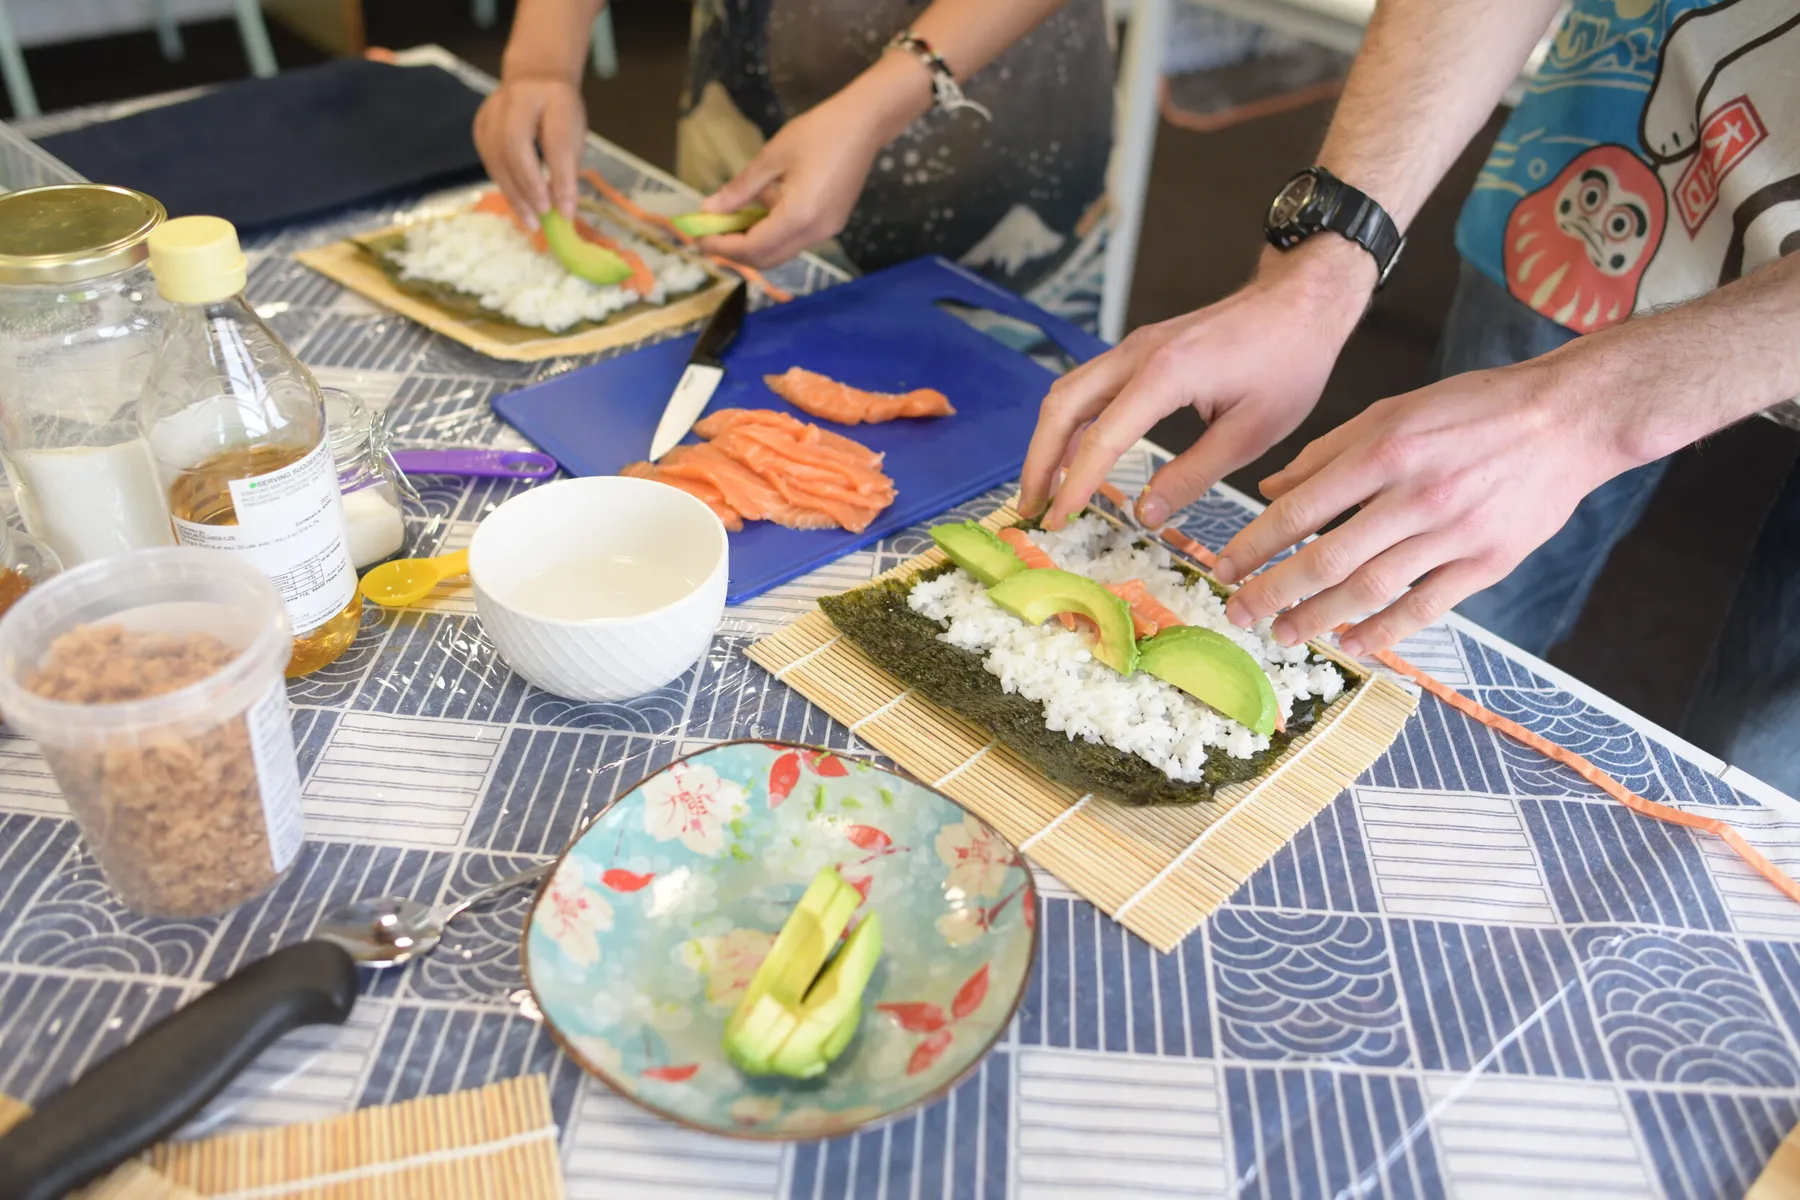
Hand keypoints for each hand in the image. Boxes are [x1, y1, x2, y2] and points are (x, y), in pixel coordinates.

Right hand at [473, 76, 586, 228]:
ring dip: (514, 193)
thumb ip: (568, 166)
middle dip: (529, 185)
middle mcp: (518, 98)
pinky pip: (489, 161)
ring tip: (532, 221)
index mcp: (554, 96)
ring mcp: (493, 109)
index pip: (556, 141)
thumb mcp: (575, 132)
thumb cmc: (560, 112)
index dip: (561, 179)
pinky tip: (519, 203)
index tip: (567, 211)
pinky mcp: (480, 124)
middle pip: (515, 144)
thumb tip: (563, 210)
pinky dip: (504, 186)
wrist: (534, 77)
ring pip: (496, 156)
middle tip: (544, 213)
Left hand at [696, 96, 887, 268]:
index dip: (723, 247)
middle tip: (709, 238)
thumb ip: (741, 189)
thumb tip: (710, 209)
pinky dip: (771, 234)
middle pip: (767, 258)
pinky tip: (758, 213)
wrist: (864, 124)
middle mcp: (814, 233)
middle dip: (735, 253)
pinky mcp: (831, 224)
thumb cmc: (817, 132)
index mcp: (798, 216)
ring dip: (753, 244)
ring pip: (781, 252)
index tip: (698, 239)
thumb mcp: (772, 156)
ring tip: (728, 225)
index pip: (753, 247)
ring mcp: (826, 231)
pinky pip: (795, 239)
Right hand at [1019, 238, 1375, 530]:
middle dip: (1038, 462)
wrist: (1300, 301)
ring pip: (1066, 393)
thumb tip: (1146, 513)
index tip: (1058, 522)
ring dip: (1048, 442)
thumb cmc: (1288, 362)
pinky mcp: (1140, 349)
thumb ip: (1193, 475)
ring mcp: (1134, 347)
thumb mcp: (1250, 433)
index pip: (1101, 438)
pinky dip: (1070, 423)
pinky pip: (1087, 386)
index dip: (1075, 485)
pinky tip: (1075, 455)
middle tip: (1031, 509)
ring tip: (1045, 489)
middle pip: (1061, 407)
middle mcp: (1136, 355)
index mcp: (1165, 376)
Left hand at [1215, 358, 1630, 655]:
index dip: (1254, 545)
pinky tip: (1353, 644)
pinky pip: (1427, 606)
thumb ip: (1327, 452)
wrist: (1570, 417)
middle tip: (1237, 614)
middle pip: (1327, 558)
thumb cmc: (1473, 408)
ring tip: (1283, 634)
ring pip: (1371, 589)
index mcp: (1385, 450)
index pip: (1300, 509)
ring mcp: (1455, 532)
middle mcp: (1416, 494)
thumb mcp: (1393, 410)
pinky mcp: (1490, 561)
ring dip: (1319, 618)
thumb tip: (1268, 489)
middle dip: (1273, 592)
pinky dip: (1386, 631)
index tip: (1223, 568)